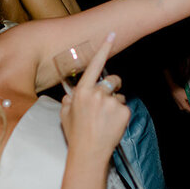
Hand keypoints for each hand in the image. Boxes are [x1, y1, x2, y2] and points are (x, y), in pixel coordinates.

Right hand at [59, 33, 129, 164]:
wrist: (89, 153)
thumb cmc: (76, 134)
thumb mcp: (65, 115)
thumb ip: (69, 100)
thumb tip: (72, 94)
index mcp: (82, 91)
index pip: (94, 65)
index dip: (104, 49)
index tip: (112, 34)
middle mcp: (97, 93)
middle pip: (112, 80)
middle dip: (112, 87)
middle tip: (105, 104)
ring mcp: (111, 102)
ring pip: (119, 95)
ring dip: (115, 103)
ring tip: (105, 119)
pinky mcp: (123, 111)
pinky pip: (124, 107)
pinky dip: (120, 114)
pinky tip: (112, 124)